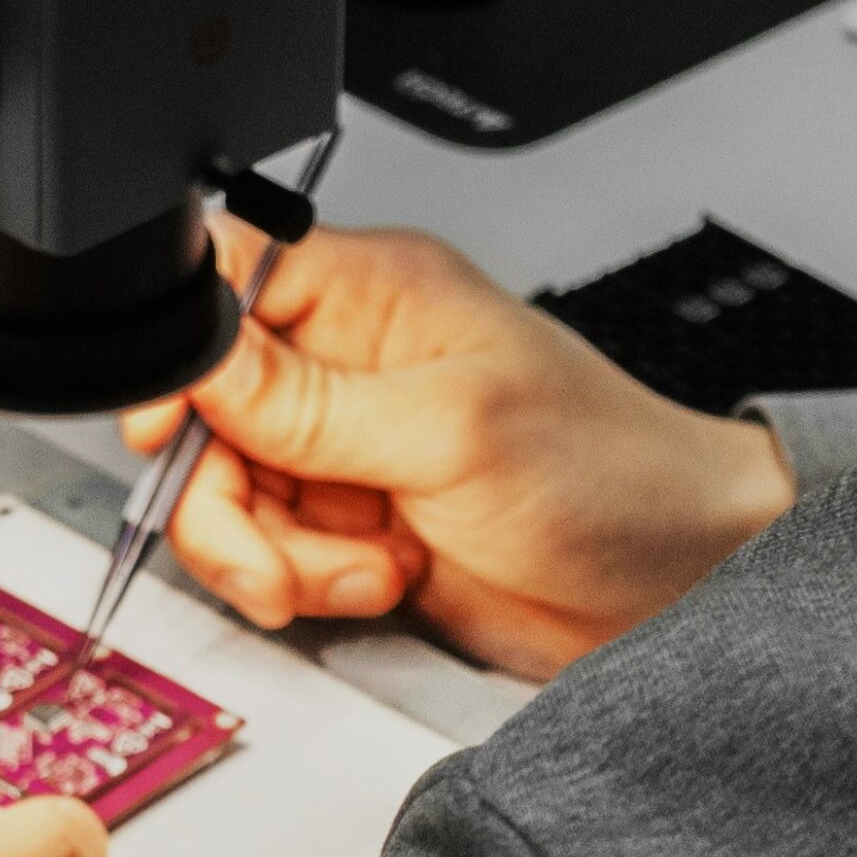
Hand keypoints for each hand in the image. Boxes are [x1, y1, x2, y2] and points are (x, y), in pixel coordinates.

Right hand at [125, 219, 794, 677]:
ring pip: (231, 488)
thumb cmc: (608, 472)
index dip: (184, 352)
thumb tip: (200, 360)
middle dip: (226, 491)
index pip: (228, 276)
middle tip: (270, 546)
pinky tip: (376, 578)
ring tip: (356, 567)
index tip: (181, 427)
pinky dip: (308, 580)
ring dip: (274, 550)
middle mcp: (351, 358)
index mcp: (373, 292)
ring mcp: (350, 441)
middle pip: (209, 405)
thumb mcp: (449, 430)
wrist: (675, 581)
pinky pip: (274, 547)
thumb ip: (311, 403)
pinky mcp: (355, 517)